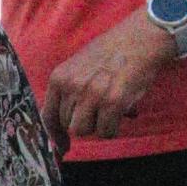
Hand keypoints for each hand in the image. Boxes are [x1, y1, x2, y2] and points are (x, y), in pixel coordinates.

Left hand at [43, 13, 178, 143]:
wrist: (139, 39)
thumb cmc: (111, 54)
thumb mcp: (78, 67)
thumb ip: (68, 91)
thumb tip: (64, 126)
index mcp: (59, 78)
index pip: (48, 116)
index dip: (55, 135)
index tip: (62, 146)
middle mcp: (71, 87)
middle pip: (69, 126)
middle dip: (85, 123)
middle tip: (100, 110)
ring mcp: (91, 95)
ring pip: (85, 131)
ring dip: (98, 126)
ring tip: (110, 110)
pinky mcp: (113, 102)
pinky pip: (106, 131)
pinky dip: (114, 128)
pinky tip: (122, 113)